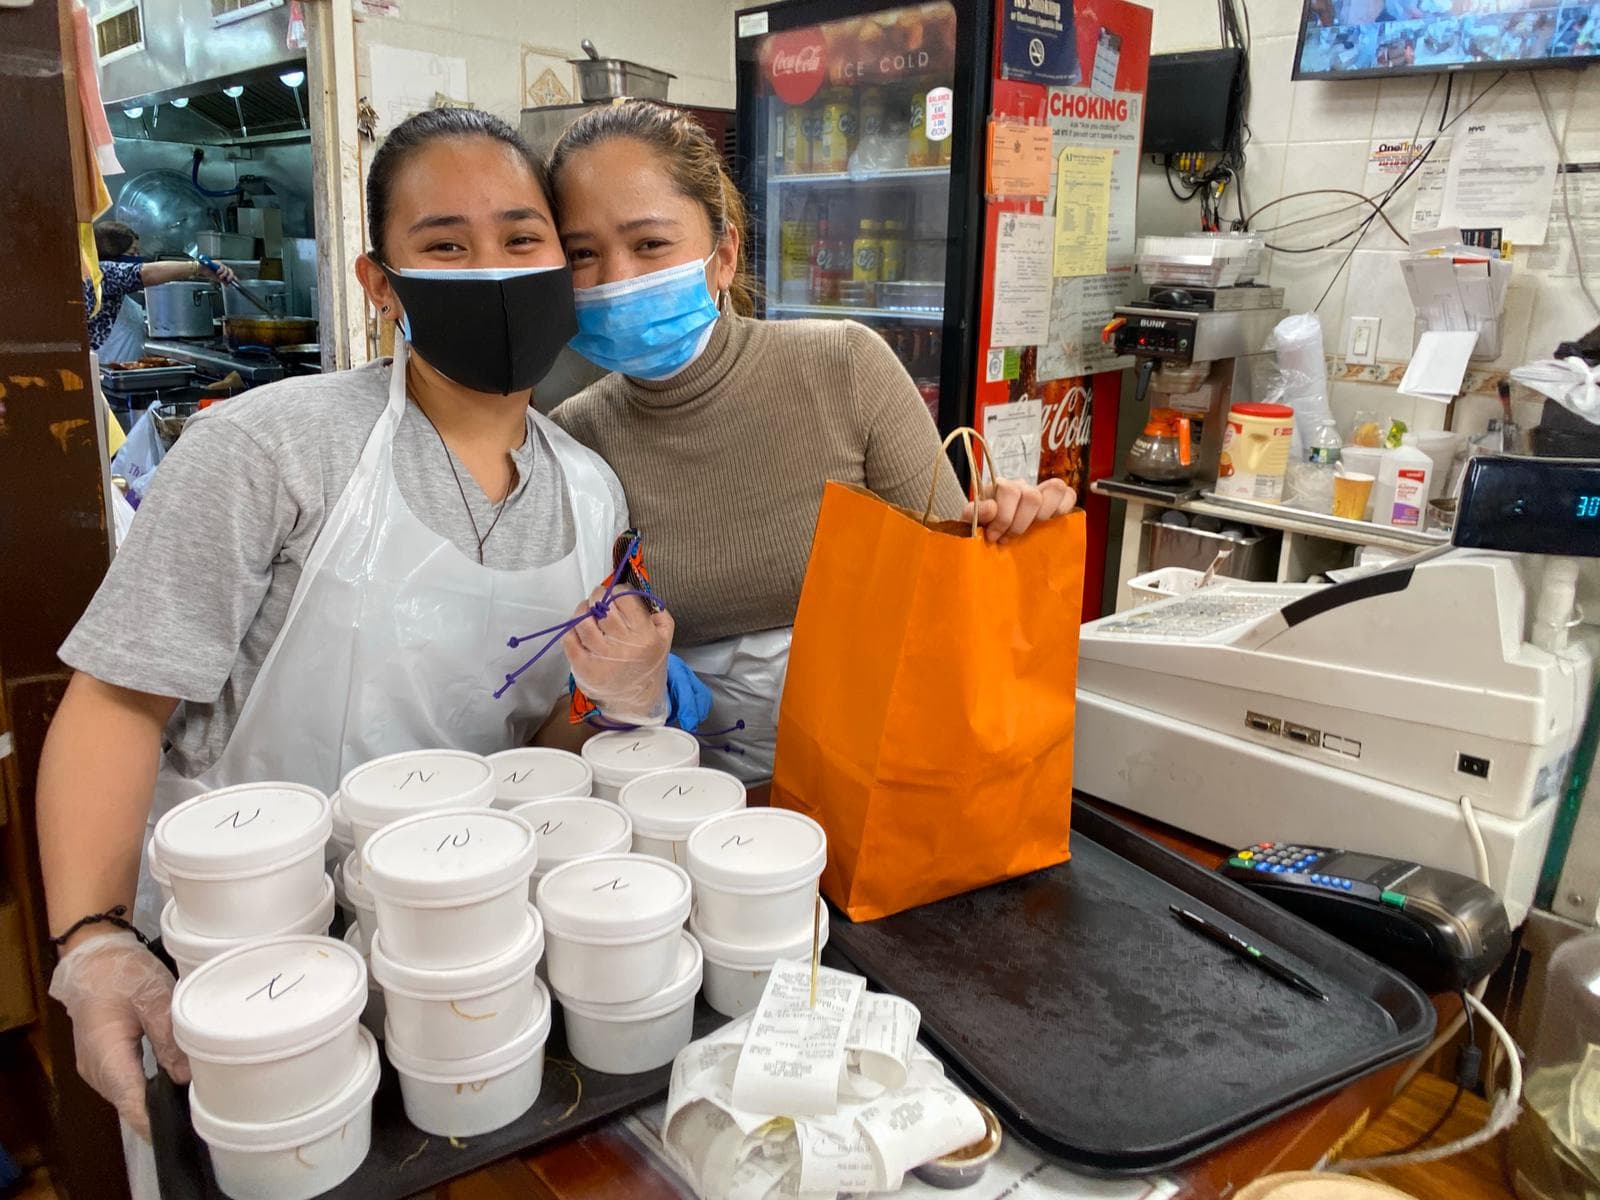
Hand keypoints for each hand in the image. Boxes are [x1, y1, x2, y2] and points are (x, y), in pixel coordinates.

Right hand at [48, 931, 189, 1139]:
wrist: (92, 958)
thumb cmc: (123, 973)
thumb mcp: (155, 998)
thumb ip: (170, 1038)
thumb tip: (185, 1077)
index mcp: (107, 1055)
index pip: (130, 1103)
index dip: (155, 1121)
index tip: (182, 1129)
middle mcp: (95, 1069)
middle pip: (129, 1103)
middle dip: (160, 1112)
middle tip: (198, 1112)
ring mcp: (94, 1068)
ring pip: (126, 1095)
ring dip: (152, 1100)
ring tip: (189, 1100)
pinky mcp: (100, 1062)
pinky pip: (123, 1083)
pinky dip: (143, 1087)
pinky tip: (168, 1084)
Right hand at [207, 261, 238, 285]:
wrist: (202, 269)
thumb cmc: (209, 273)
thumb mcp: (217, 279)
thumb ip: (223, 281)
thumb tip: (227, 285)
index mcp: (224, 271)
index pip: (231, 273)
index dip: (234, 277)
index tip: (236, 281)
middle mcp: (223, 268)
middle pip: (230, 271)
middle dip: (230, 276)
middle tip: (228, 280)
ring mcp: (220, 265)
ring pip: (227, 269)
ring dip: (224, 274)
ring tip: (220, 277)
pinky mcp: (218, 263)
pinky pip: (222, 267)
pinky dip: (221, 271)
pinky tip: (218, 273)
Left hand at [561, 589, 673, 724]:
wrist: (636, 699)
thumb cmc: (648, 663)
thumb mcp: (665, 638)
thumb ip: (657, 613)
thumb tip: (638, 592)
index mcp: (645, 635)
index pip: (625, 598)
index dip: (618, 590)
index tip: (617, 593)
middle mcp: (623, 645)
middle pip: (603, 607)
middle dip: (598, 596)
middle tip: (599, 599)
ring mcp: (601, 657)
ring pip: (583, 621)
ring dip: (582, 609)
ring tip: (587, 610)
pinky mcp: (583, 667)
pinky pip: (570, 639)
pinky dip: (571, 629)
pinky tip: (579, 628)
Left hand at [961, 478, 1075, 543]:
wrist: (996, 537)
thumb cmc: (985, 531)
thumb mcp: (972, 524)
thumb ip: (973, 515)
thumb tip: (990, 508)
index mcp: (999, 487)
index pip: (1008, 489)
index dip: (1002, 517)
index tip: (993, 536)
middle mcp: (1021, 486)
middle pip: (1031, 495)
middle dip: (1019, 523)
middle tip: (1008, 538)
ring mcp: (1040, 491)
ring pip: (1055, 489)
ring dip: (1042, 516)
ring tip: (1030, 531)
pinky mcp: (1057, 500)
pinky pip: (1068, 494)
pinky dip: (1063, 508)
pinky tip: (1050, 523)